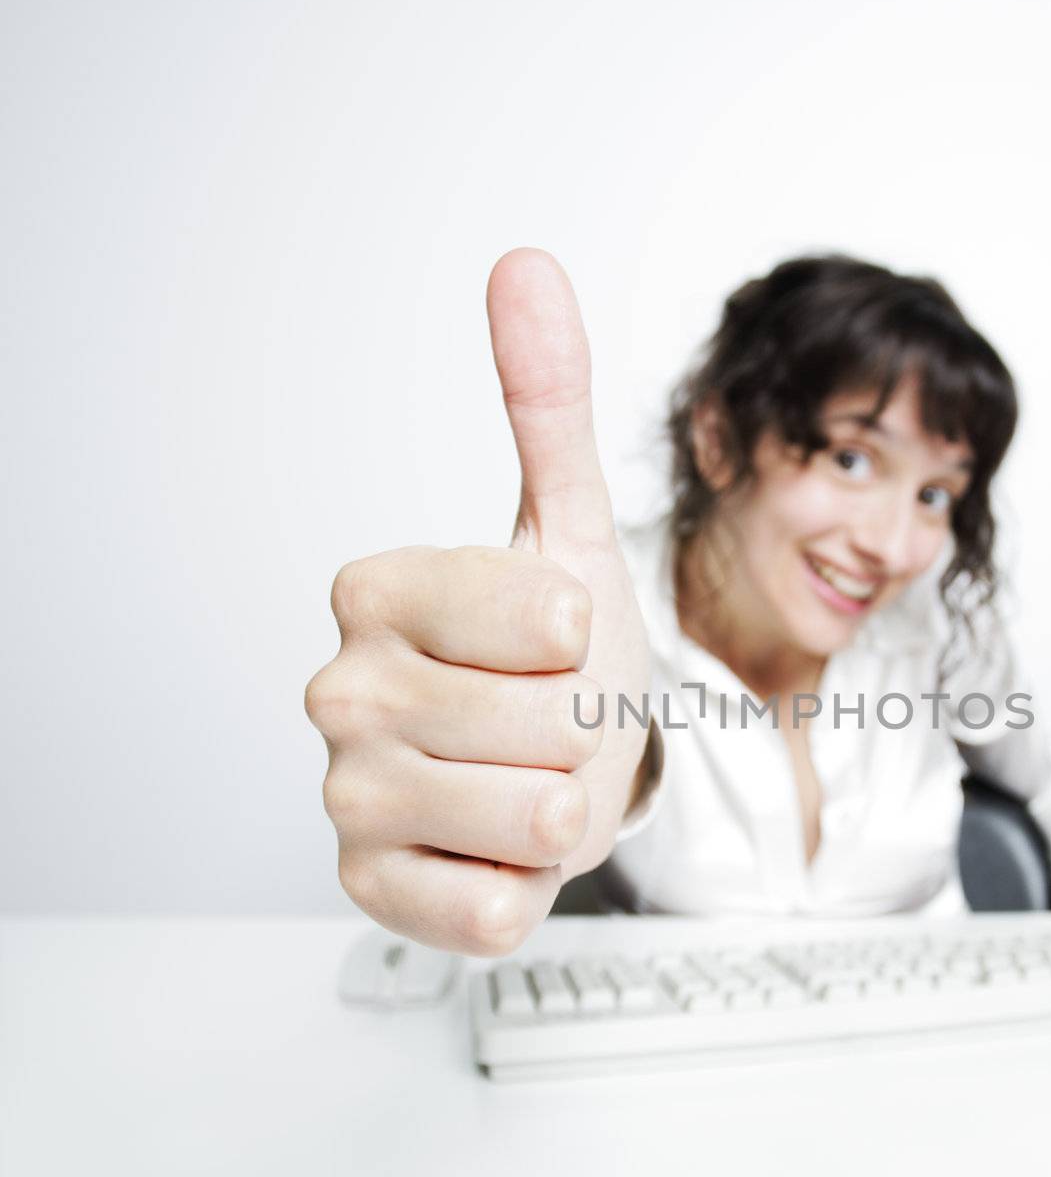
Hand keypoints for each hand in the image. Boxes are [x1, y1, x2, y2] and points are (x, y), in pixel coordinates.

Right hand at [305, 250, 651, 955]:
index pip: (548, 621)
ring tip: (524, 782)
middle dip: (583, 731)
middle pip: (554, 725)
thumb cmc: (556, 653)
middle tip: (544, 723)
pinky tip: (492, 848)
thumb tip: (524, 266)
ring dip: (563, 807)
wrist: (550, 764)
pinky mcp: (369, 890)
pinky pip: (492, 910)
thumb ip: (547, 402)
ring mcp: (346, 796)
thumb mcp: (565, 526)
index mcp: (374, 591)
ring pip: (540, 815)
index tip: (552, 642)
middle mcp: (338, 690)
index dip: (585, 641)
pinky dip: (524, 885)